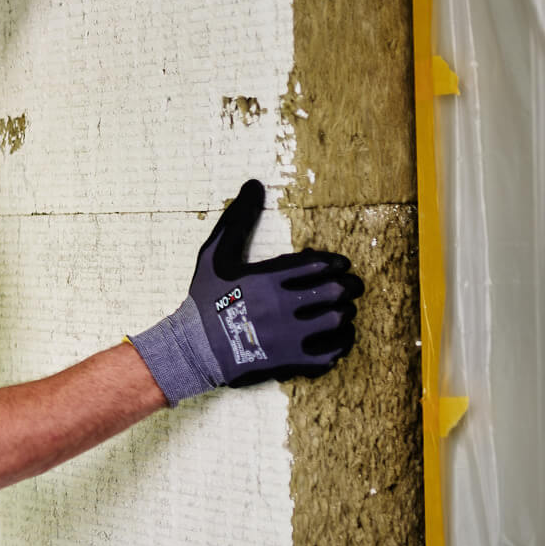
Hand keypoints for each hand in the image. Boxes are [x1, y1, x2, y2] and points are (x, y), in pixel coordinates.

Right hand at [129, 180, 361, 404]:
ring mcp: (287, 337)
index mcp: (267, 278)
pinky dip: (340, 344)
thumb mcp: (215, 254)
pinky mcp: (290, 361)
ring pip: (337, 321)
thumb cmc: (206, 299)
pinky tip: (338, 337)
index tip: (341, 266)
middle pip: (334, 292)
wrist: (194, 348)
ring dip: (345, 313)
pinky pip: (330, 353)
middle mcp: (281, 306)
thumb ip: (238, 218)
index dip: (336, 264)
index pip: (318, 265)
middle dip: (348, 287)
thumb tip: (254, 184)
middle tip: (350, 287)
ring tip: (343, 310)